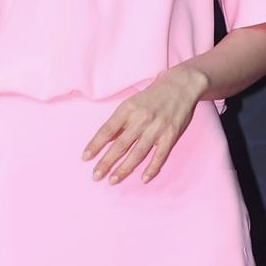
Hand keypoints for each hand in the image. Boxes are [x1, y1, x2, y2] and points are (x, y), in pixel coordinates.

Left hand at [82, 66, 206, 184]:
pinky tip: (143, 179)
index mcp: (127, 109)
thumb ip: (120, 121)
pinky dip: (152, 168)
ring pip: (137, 153)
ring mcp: (156, 128)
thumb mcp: (131, 103)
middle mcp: (140, 119)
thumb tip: (106, 140)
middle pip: (120, 145)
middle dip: (106, 162)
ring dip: (124, 168)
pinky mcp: (171, 135)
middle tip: (96, 176)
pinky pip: (160, 155)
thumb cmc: (151, 96)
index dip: (95, 144)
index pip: (107, 130)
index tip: (85, 157)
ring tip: (113, 180)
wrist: (180, 86)